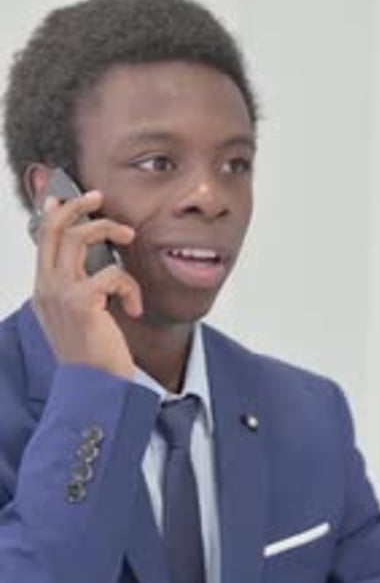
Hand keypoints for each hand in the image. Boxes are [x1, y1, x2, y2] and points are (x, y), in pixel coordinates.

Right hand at [33, 190, 141, 379]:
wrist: (95, 386)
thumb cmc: (94, 354)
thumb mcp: (81, 317)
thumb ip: (80, 289)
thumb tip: (96, 265)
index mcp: (44, 290)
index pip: (43, 241)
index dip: (52, 214)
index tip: (62, 196)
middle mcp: (46, 288)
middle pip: (57, 228)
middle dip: (79, 206)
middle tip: (99, 197)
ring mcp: (60, 293)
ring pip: (82, 237)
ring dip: (110, 230)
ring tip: (129, 238)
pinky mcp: (81, 302)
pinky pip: (113, 273)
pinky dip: (131, 288)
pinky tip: (134, 309)